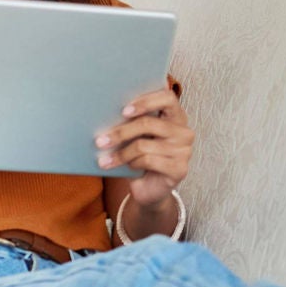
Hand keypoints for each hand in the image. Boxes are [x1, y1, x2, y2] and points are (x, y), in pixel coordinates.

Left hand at [95, 86, 192, 206]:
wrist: (150, 189)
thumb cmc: (142, 157)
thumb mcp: (138, 137)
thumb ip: (132, 122)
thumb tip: (107, 114)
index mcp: (176, 116)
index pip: (167, 97)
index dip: (145, 102)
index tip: (124, 111)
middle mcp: (184, 131)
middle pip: (149, 123)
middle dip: (121, 132)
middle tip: (101, 140)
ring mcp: (184, 151)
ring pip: (144, 145)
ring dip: (121, 154)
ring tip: (105, 159)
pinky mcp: (179, 169)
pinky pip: (148, 161)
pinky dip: (133, 164)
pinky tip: (127, 167)